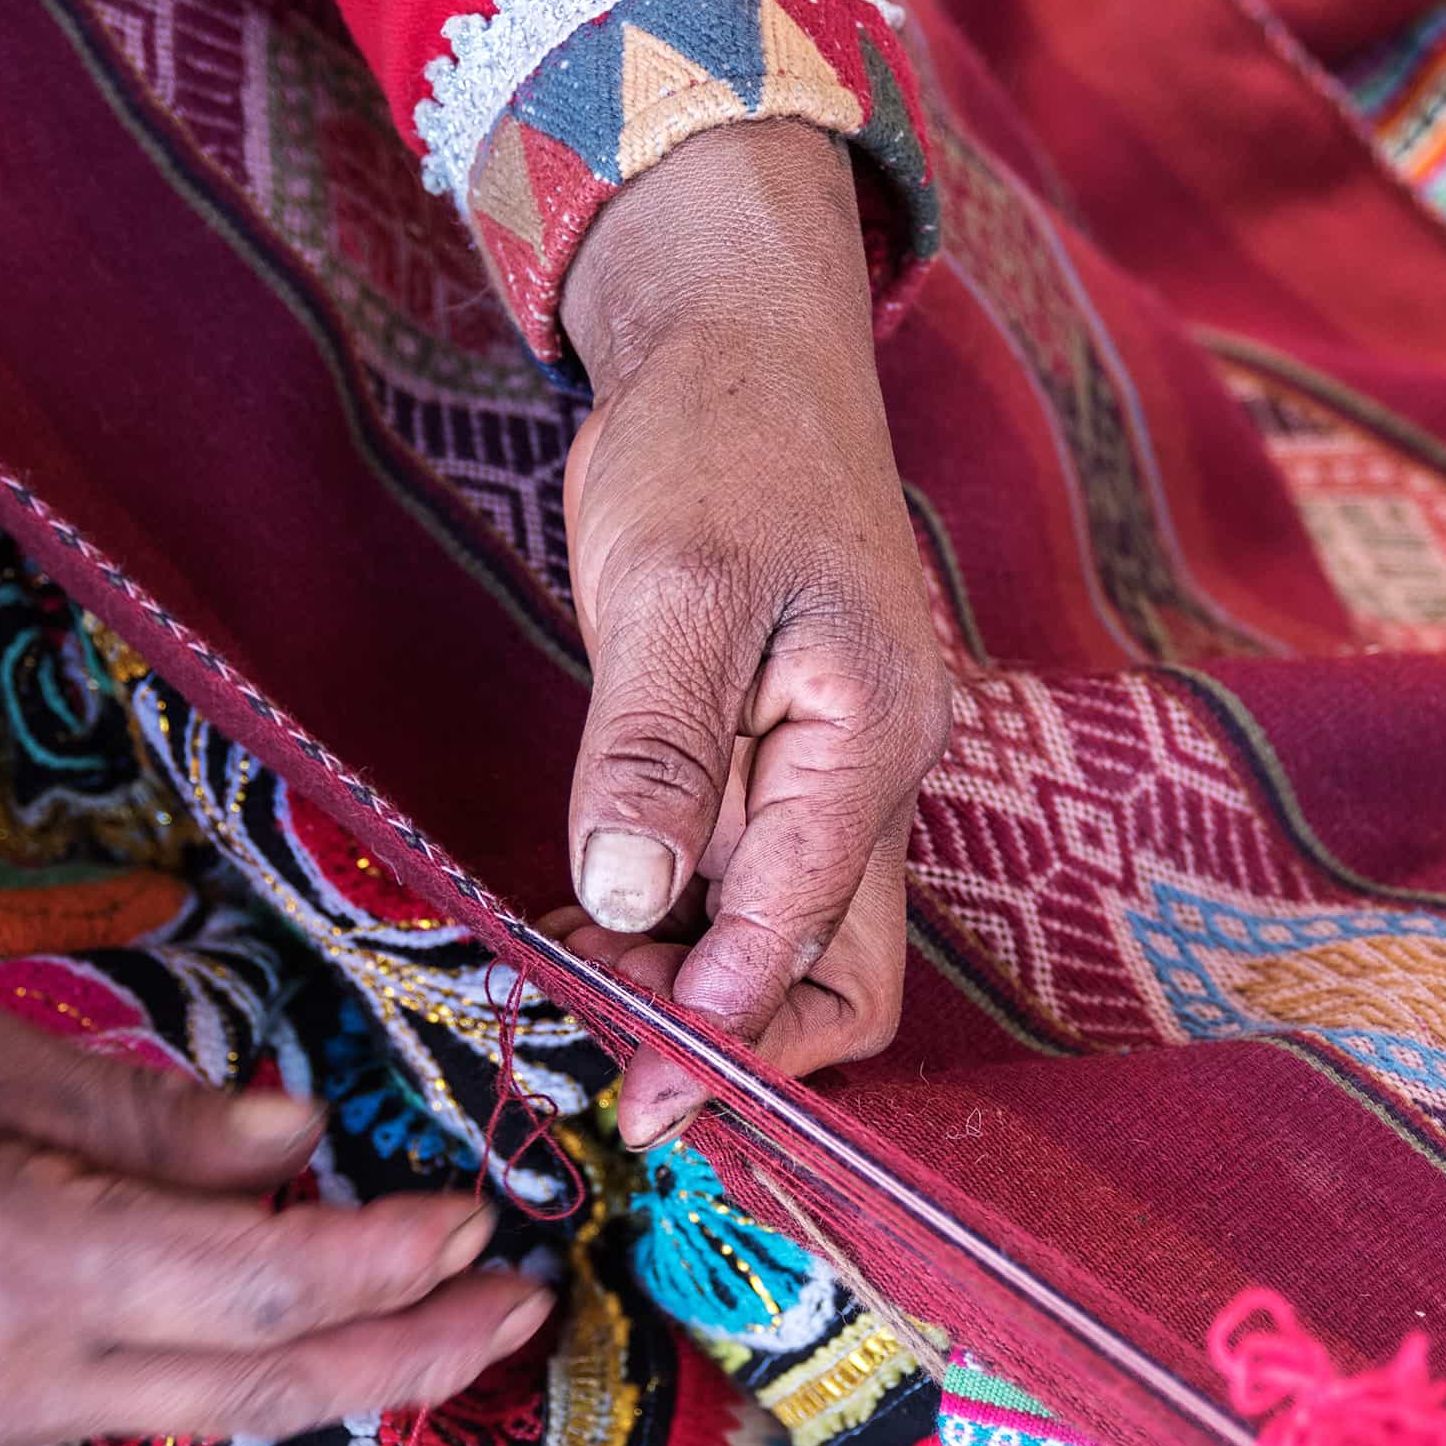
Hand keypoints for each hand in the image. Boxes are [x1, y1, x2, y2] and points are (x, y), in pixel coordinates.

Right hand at [0, 1003, 549, 1445]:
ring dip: (339, 1365)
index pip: (272, 1284)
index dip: (395, 1261)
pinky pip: (142, 1406)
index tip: (482, 1222)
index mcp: (37, 1271)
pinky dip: (234, 1362)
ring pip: (218, 1409)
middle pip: (274, 1385)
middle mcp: (33, 1379)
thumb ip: (160, 1121)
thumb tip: (299, 1145)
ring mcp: (1, 1428)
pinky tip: (281, 1314)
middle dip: (418, 1353)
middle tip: (525, 1309)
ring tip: (442, 1315)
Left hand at [554, 118, 950, 1148]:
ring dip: (690, 987)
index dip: (730, 1033)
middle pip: (841, 974)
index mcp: (872, 740)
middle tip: (606, 1062)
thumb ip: (653, 749)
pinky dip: (671, 927)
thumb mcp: (672, 589)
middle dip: (733, 1040)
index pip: (817, 936)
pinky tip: (586, 926)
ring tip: (572, 985)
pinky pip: (740, 882)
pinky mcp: (771, 760)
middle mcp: (867, 777)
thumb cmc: (718, 446)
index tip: (641, 1096)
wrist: (739, 349)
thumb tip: (627, 897)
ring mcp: (824, 774)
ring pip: (785, 938)